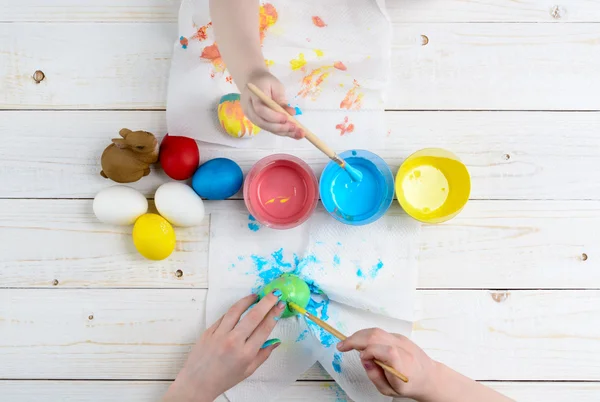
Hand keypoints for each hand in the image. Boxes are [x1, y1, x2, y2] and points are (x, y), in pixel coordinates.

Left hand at [163, 293, 285, 401]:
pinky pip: (224, 316)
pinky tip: (240, 306)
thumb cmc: (224, 379)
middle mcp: (233, 342)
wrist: (197, 383)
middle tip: (274, 293)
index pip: (264, 328)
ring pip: (236, 310)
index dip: (274, 314)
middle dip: (267, 302)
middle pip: (254, 316)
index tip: (281, 304)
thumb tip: (276, 341)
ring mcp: (219, 334)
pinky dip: (234, 310)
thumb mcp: (248, 371)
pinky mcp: (209, 331)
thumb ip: (263, 354)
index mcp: (246, 353)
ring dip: (248, 300)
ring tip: (256, 295)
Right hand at [241, 70, 302, 138]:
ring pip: (266, 128)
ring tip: (298, 133)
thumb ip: (281, 99)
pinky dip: (281, 131)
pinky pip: (268, 128)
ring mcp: (251, 116)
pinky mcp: (256, 121)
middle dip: (280, 128)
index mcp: (253, 96)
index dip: (273, 116)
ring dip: (283, 132)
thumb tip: (291, 113)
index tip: (287, 118)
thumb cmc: (265, 81)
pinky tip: (293, 133)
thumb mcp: (276, 85)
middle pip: (262, 122)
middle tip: (296, 128)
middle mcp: (249, 109)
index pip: (260, 110)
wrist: (253, 82)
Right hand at [337, 328, 436, 399]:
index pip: (385, 351)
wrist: (428, 376)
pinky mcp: (399, 336)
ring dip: (359, 335)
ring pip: (376, 331)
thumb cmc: (409, 385)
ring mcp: (401, 340)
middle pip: (376, 336)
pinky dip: (367, 335)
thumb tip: (364, 359)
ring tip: (348, 343)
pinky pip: (380, 332)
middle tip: (341, 345)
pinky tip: (361, 343)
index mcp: (402, 365)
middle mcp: (402, 348)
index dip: (370, 352)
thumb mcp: (390, 390)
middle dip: (355, 339)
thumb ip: (375, 376)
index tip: (362, 358)